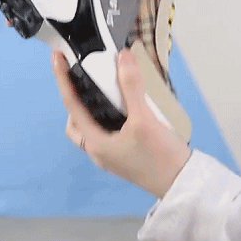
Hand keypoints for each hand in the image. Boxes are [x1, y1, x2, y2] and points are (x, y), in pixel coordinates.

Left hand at [51, 48, 191, 198]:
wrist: (183, 184)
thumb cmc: (160, 156)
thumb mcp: (145, 119)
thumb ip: (132, 87)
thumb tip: (122, 56)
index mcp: (96, 143)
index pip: (71, 105)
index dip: (62, 79)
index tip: (56, 58)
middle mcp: (99, 151)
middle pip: (76, 121)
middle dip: (75, 100)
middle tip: (85, 79)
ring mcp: (112, 155)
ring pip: (91, 127)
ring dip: (92, 108)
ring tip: (106, 90)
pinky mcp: (125, 155)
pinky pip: (107, 131)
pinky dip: (107, 116)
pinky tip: (125, 106)